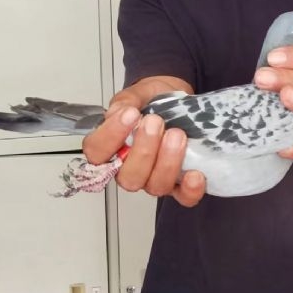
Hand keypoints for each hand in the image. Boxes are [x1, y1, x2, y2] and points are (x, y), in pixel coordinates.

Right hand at [82, 93, 205, 207]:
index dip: (110, 137)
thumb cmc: (152, 103)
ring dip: (167, 162)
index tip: (130, 114)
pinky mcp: (181, 184)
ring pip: (156, 186)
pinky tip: (195, 173)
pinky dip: (190, 189)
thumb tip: (118, 112)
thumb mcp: (136, 95)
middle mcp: (131, 170)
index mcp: (112, 150)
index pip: (97, 153)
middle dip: (143, 151)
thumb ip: (124, 103)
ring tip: (177, 135)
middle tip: (155, 122)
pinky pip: (184, 197)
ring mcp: (155, 179)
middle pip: (128, 178)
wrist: (177, 100)